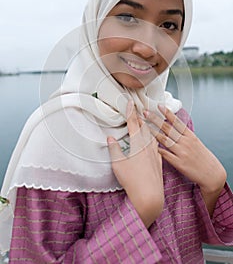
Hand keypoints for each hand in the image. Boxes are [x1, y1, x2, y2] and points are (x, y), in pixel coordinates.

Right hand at [107, 101, 163, 227]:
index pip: (133, 124)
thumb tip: (110, 137)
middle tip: (137, 108)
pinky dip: (154, 138)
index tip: (130, 102)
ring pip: (152, 135)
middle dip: (140, 117)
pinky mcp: (159, 161)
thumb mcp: (118, 164)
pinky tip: (153, 140)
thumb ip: (114, 149)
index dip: (130, 112)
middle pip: (144, 127)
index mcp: (137, 144)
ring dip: (148, 126)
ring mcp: (155, 154)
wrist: (150, 196)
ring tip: (145, 121)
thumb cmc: (132, 180)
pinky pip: (157, 145)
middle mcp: (148, 146)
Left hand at [144, 105, 226, 214]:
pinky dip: (158, 149)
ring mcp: (182, 153)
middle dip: (155, 119)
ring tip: (143, 126)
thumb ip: (183, 134)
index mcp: (190, 136)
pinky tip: (150, 146)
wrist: (212, 174)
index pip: (177, 122)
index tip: (159, 105)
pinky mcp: (179, 163)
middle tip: (145, 112)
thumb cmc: (202, 157)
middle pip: (168, 128)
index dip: (168, 113)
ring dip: (153, 132)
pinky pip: (166, 155)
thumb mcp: (195, 142)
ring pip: (165, 140)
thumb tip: (171, 125)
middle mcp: (186, 142)